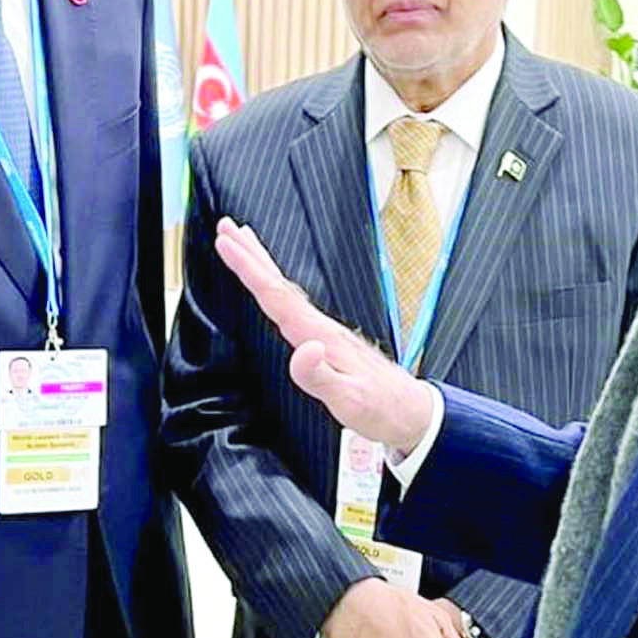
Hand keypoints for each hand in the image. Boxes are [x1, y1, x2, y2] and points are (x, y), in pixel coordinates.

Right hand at [213, 218, 437, 450]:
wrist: (410, 411)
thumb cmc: (380, 407)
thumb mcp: (348, 400)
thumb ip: (320, 376)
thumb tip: (302, 349)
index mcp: (320, 336)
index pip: (276, 297)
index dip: (249, 269)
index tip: (227, 244)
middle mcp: (321, 326)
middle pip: (279, 283)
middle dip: (251, 254)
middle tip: (226, 226)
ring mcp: (324, 330)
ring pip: (285, 290)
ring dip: (261, 265)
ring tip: (242, 243)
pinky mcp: (326, 337)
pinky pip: (292, 303)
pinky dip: (275, 287)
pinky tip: (271, 287)